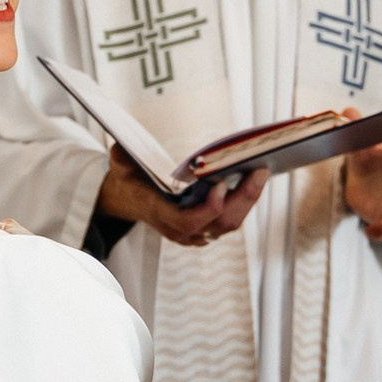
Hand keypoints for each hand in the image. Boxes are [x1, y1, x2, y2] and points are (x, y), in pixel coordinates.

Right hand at [98, 150, 267, 247]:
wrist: (128, 200)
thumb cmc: (128, 179)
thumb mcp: (120, 165)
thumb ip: (121, 158)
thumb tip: (122, 148)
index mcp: (159, 215)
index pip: (188, 222)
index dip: (208, 208)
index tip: (221, 185)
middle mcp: (179, 230)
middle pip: (219, 223)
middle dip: (243, 198)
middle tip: (259, 171)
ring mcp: (193, 233)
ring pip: (228, 224)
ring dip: (248, 199)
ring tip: (261, 173)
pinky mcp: (204, 229)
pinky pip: (229, 221)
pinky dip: (244, 203)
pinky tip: (254, 181)